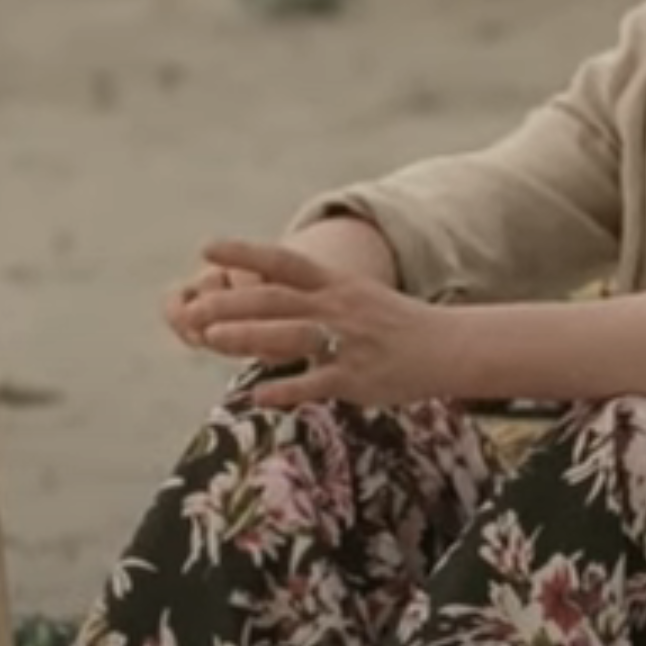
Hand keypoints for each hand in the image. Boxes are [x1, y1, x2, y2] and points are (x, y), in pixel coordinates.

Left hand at [174, 239, 459, 407]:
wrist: (451, 347)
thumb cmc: (396, 325)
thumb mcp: (357, 298)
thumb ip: (313, 299)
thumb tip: (264, 302)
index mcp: (338, 285)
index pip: (285, 263)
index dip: (246, 254)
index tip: (207, 248)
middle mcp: (340, 308)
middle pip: (278, 299)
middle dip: (233, 302)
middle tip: (194, 310)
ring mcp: (349, 342)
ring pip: (292, 335)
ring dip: (248, 336)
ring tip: (209, 339)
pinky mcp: (359, 378)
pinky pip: (317, 383)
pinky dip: (286, 391)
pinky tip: (257, 397)